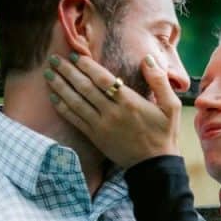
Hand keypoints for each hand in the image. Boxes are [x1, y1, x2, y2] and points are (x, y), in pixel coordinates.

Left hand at [45, 53, 180, 167]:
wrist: (154, 165)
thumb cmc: (164, 133)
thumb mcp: (171, 106)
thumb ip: (159, 80)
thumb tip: (147, 58)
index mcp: (129, 102)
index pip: (103, 79)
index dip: (87, 66)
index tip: (76, 55)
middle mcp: (112, 113)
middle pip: (85, 88)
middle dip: (68, 72)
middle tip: (55, 59)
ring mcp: (101, 126)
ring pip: (76, 103)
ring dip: (60, 87)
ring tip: (49, 74)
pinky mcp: (95, 137)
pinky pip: (75, 120)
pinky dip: (63, 107)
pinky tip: (53, 97)